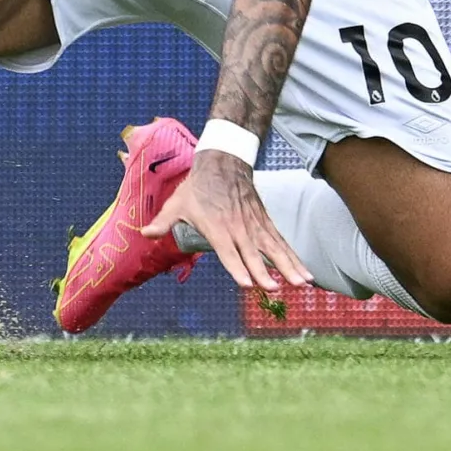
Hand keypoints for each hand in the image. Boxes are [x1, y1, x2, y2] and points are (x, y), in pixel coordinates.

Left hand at [139, 149, 312, 293]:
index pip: (228, 251)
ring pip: (274, 249)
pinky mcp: (265, 223)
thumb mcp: (177, 203)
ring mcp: (255, 225)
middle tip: (274, 289)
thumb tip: (144, 234)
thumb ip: (163, 221)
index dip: (237, 267)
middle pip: (253, 253)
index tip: (247, 284)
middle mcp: (239, 228)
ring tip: (300, 283)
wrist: (224, 162)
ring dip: (288, 267)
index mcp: (217, 227)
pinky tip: (306, 273)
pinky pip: (281, 243)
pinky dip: (294, 257)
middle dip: (264, 272)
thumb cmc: (198, 187)